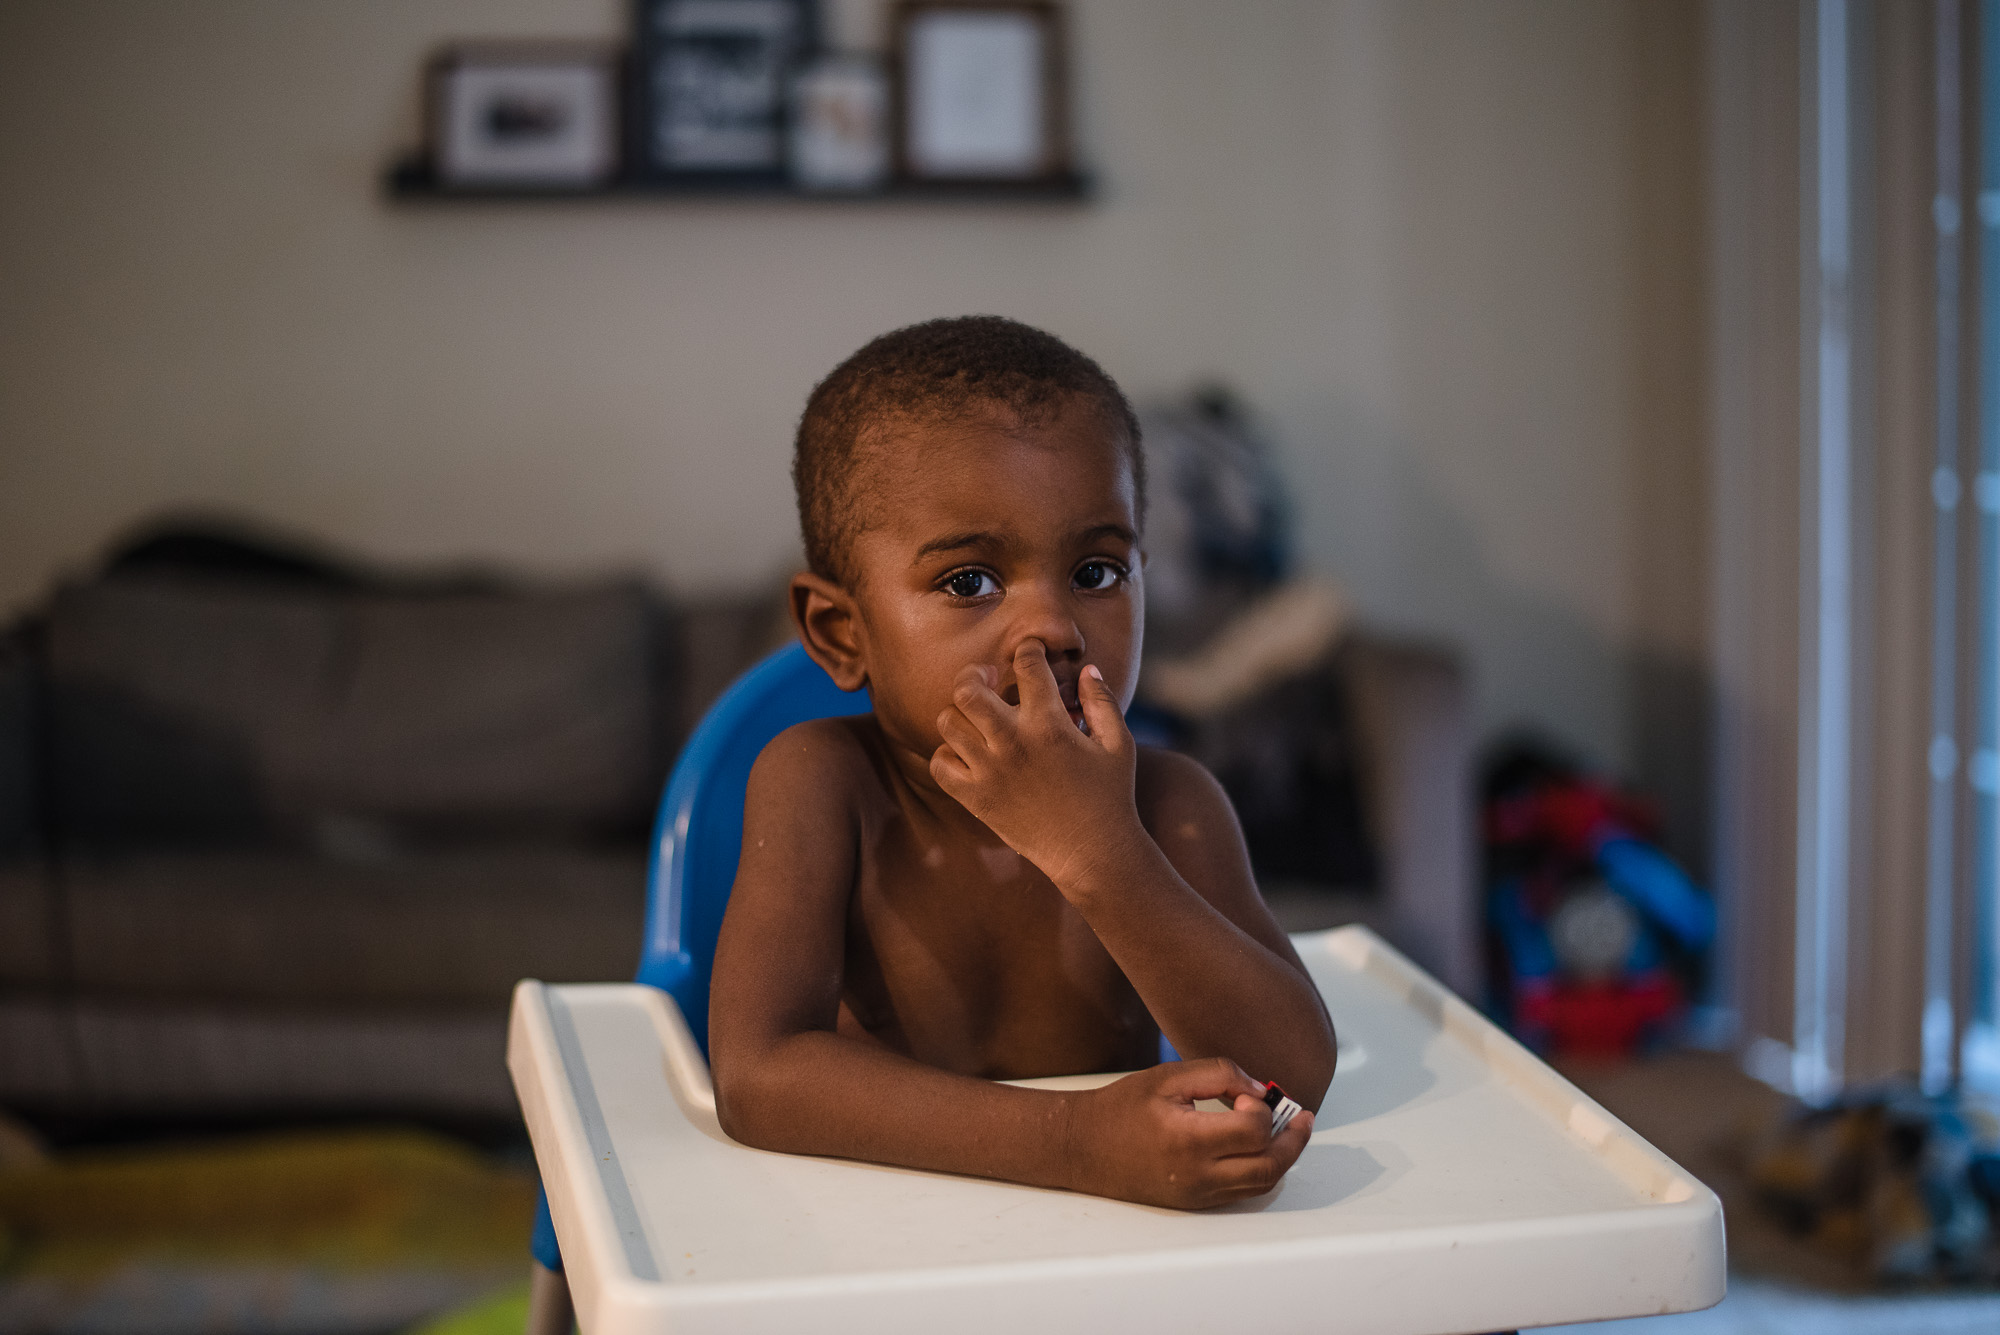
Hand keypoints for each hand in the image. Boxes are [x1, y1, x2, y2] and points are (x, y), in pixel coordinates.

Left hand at [931, 640, 1138, 887]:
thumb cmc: (1111, 797)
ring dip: (960, 714)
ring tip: (976, 719)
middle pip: (966, 689)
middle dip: (972, 674)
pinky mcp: (976, 798)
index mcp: (1050, 724)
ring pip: (948, 722)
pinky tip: (968, 755)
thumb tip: (1087, 669)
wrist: (1093, 854)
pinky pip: (940, 764)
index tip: (1030, 653)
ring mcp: (990, 772)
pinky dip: (947, 754)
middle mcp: (1013, 743)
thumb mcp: (1119, 744)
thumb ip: (1102, 701)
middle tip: (985, 679)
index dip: (1028, 649)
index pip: (1027, 664)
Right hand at [1066, 1058, 1313, 1208]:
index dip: (1262, 1108)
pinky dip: (1260, 1170)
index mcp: (1189, 1140)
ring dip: (1282, 1157)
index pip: (1255, 1130)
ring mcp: (1197, 1194)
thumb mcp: (1168, 1077)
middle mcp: (1197, 1175)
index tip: (1246, 1095)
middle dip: (1295, 1140)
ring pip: (1261, 1184)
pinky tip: (1261, 1148)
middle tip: (1303, 1117)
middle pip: (1270, 1166)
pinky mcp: (1194, 1203)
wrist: (1082, 1147)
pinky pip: (1242, 1192)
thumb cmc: (1122, 1108)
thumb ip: (1219, 1074)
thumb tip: (1260, 1089)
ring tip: (1289, 1131)